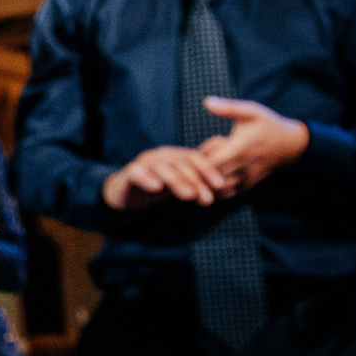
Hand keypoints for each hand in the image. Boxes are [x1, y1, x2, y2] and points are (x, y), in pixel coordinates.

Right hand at [100, 144, 231, 208]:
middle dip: (196, 180)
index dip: (208, 170)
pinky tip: (156, 188)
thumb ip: (200, 183)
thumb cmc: (158, 188)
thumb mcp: (181, 184)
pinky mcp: (129, 174)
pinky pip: (137, 173)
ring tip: (188, 196)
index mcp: (175, 156)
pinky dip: (146, 179)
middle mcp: (161, 156)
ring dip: (176, 181)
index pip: (195, 158)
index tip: (221, 185)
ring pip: (161, 167)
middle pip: (180, 163)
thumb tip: (229, 186)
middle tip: (207, 199)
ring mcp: (144, 163)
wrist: (126, 193)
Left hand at [194, 97, 308, 194]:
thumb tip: (207, 101)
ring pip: (217, 190)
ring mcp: (245, 179)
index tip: (192, 152)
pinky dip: (213, 190)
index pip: (211, 163)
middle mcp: (242, 167)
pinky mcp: (248, 186)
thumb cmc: (268, 125)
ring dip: (204, 182)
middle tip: (190, 164)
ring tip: (198, 172)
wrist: (290, 145)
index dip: (198, 160)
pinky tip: (207, 179)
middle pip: (210, 178)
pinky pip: (227, 194)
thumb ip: (228, 107)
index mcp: (239, 148)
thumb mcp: (251, 111)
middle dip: (197, 172)